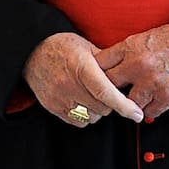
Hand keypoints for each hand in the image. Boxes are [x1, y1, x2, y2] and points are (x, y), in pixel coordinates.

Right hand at [23, 32, 143, 125]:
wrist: (32, 50)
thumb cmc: (62, 46)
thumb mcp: (86, 47)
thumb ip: (106, 62)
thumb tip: (128, 75)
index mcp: (81, 67)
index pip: (105, 92)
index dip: (123, 105)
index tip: (136, 114)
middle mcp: (69, 84)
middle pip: (102, 108)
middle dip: (110, 103)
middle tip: (106, 92)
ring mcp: (59, 98)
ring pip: (91, 117)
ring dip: (97, 110)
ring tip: (91, 95)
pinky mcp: (52, 107)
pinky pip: (78, 122)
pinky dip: (84, 115)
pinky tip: (82, 102)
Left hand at [94, 24, 168, 119]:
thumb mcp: (149, 35)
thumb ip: (131, 49)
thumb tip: (115, 60)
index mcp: (131, 47)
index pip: (100, 63)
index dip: (97, 72)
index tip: (98, 77)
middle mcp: (137, 65)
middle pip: (108, 85)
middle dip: (110, 90)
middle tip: (113, 94)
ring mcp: (151, 83)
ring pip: (128, 103)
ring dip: (133, 103)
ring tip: (138, 100)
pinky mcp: (166, 97)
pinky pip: (149, 113)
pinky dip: (151, 110)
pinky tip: (155, 103)